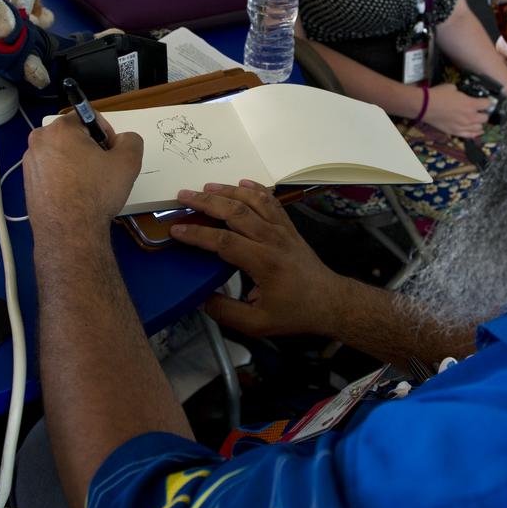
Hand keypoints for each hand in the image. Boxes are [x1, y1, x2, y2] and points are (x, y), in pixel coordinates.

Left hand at [23, 113, 141, 253]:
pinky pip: (51, 171)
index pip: (89, 117)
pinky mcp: (27, 182)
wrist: (69, 232)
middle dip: (89, 148)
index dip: (106, 134)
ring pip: (61, 154)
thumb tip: (122, 140)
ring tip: (89, 185)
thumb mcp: (128, 162)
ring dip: (76, 163)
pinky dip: (63, 177)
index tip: (111, 153)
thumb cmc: (97, 192)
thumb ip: (131, 140)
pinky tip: (74, 195)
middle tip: (102, 170)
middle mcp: (39, 140)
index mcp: (60, 128)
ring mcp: (30, 163)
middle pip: (73, 136)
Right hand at [170, 181, 349, 337]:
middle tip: (183, 195)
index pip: (224, 242)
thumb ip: (225, 312)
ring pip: (253, 202)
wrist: (329, 301)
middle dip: (206, 202)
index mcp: (263, 263)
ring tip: (206, 187)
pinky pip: (271, 202)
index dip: (198, 234)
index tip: (176, 229)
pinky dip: (255, 189)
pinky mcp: (288, 227)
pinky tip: (241, 183)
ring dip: (228, 191)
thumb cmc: (294, 313)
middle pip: (235, 213)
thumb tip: (199, 298)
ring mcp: (282, 230)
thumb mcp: (257, 324)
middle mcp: (272, 240)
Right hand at [422, 83, 492, 138]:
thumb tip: (463, 95)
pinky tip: (477, 130)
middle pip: (485, 118)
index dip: (487, 101)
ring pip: (479, 128)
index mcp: (470, 104)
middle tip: (480, 110)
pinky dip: (475, 133)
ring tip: (476, 120)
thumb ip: (462, 93)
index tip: (486, 100)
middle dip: (484, 113)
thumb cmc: (438, 95)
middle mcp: (469, 117)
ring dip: (479, 123)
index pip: (487, 104)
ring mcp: (463, 126)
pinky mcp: (455, 132)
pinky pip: (470, 135)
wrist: (425, 106)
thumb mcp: (453, 88)